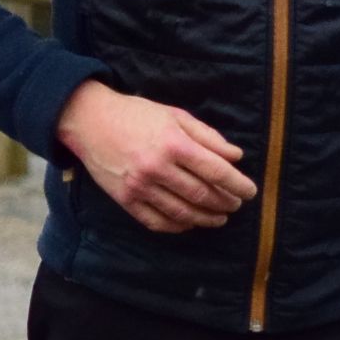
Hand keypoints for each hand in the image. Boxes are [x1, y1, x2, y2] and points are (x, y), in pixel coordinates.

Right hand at [55, 80, 255, 233]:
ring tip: (219, 217)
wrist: (89, 121)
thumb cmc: (136, 114)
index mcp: (173, 143)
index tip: (249, 191)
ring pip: (182, 212)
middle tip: (235, 204)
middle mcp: (157, 168)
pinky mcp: (125, 200)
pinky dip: (178, 225)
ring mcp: (140, 187)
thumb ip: (207, 136)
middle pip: (202, 194)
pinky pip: (157, 221)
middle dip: (225, 202)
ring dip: (206, 218)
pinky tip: (190, 222)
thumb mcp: (175, 115)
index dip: (237, 184)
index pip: (216, 171)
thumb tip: (236, 157)